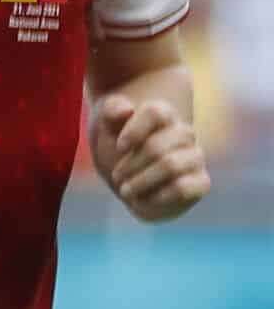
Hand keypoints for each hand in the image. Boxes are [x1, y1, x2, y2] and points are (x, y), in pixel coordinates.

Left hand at [90, 94, 209, 222]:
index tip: (119, 147)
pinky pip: (183, 188)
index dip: (134, 130)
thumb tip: (126, 109)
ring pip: (170, 165)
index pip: (155, 112)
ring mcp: (195, 157)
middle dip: (130, 165)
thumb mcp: (107, 128)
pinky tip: (144, 199)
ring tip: (125, 189)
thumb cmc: (120, 152)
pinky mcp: (201, 182)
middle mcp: (184, 134)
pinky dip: (157, 196)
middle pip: (156, 146)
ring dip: (140, 181)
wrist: (132, 185)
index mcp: (164, 115)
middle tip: (116, 176)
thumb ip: (111, 111)